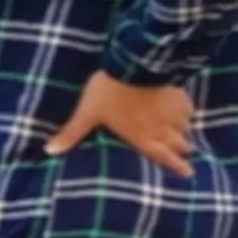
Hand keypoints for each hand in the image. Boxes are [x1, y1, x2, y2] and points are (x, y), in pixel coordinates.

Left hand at [46, 71, 197, 175]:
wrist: (135, 64)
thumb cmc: (109, 92)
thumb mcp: (87, 113)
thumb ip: (71, 133)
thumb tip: (48, 151)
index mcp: (142, 137)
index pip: (164, 156)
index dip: (177, 166)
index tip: (189, 173)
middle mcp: (162, 129)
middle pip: (180, 144)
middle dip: (182, 149)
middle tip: (185, 153)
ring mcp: (173, 112)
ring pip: (186, 127)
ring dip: (183, 131)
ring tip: (182, 133)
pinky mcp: (180, 95)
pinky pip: (188, 108)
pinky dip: (186, 112)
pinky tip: (182, 110)